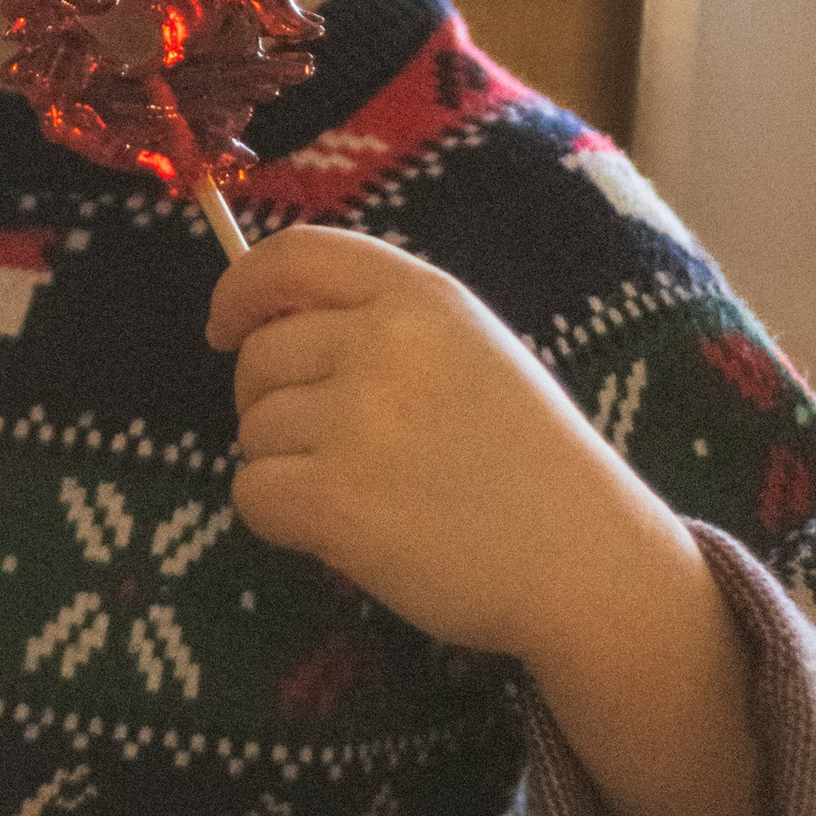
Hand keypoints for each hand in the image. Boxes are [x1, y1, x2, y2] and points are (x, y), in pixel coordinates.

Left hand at [211, 224, 762, 815]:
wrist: (588, 560)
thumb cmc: (532, 460)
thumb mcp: (474, 350)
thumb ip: (385, 322)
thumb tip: (267, 324)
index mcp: (422, 295)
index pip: (294, 255)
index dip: (242, 290)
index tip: (226, 328)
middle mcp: (383, 342)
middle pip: (259, 356)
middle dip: (268, 403)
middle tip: (325, 446)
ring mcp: (358, 420)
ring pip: (253, 431)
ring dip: (283, 466)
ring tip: (362, 492)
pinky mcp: (338, 500)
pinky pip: (253, 495)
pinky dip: (279, 520)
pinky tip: (340, 531)